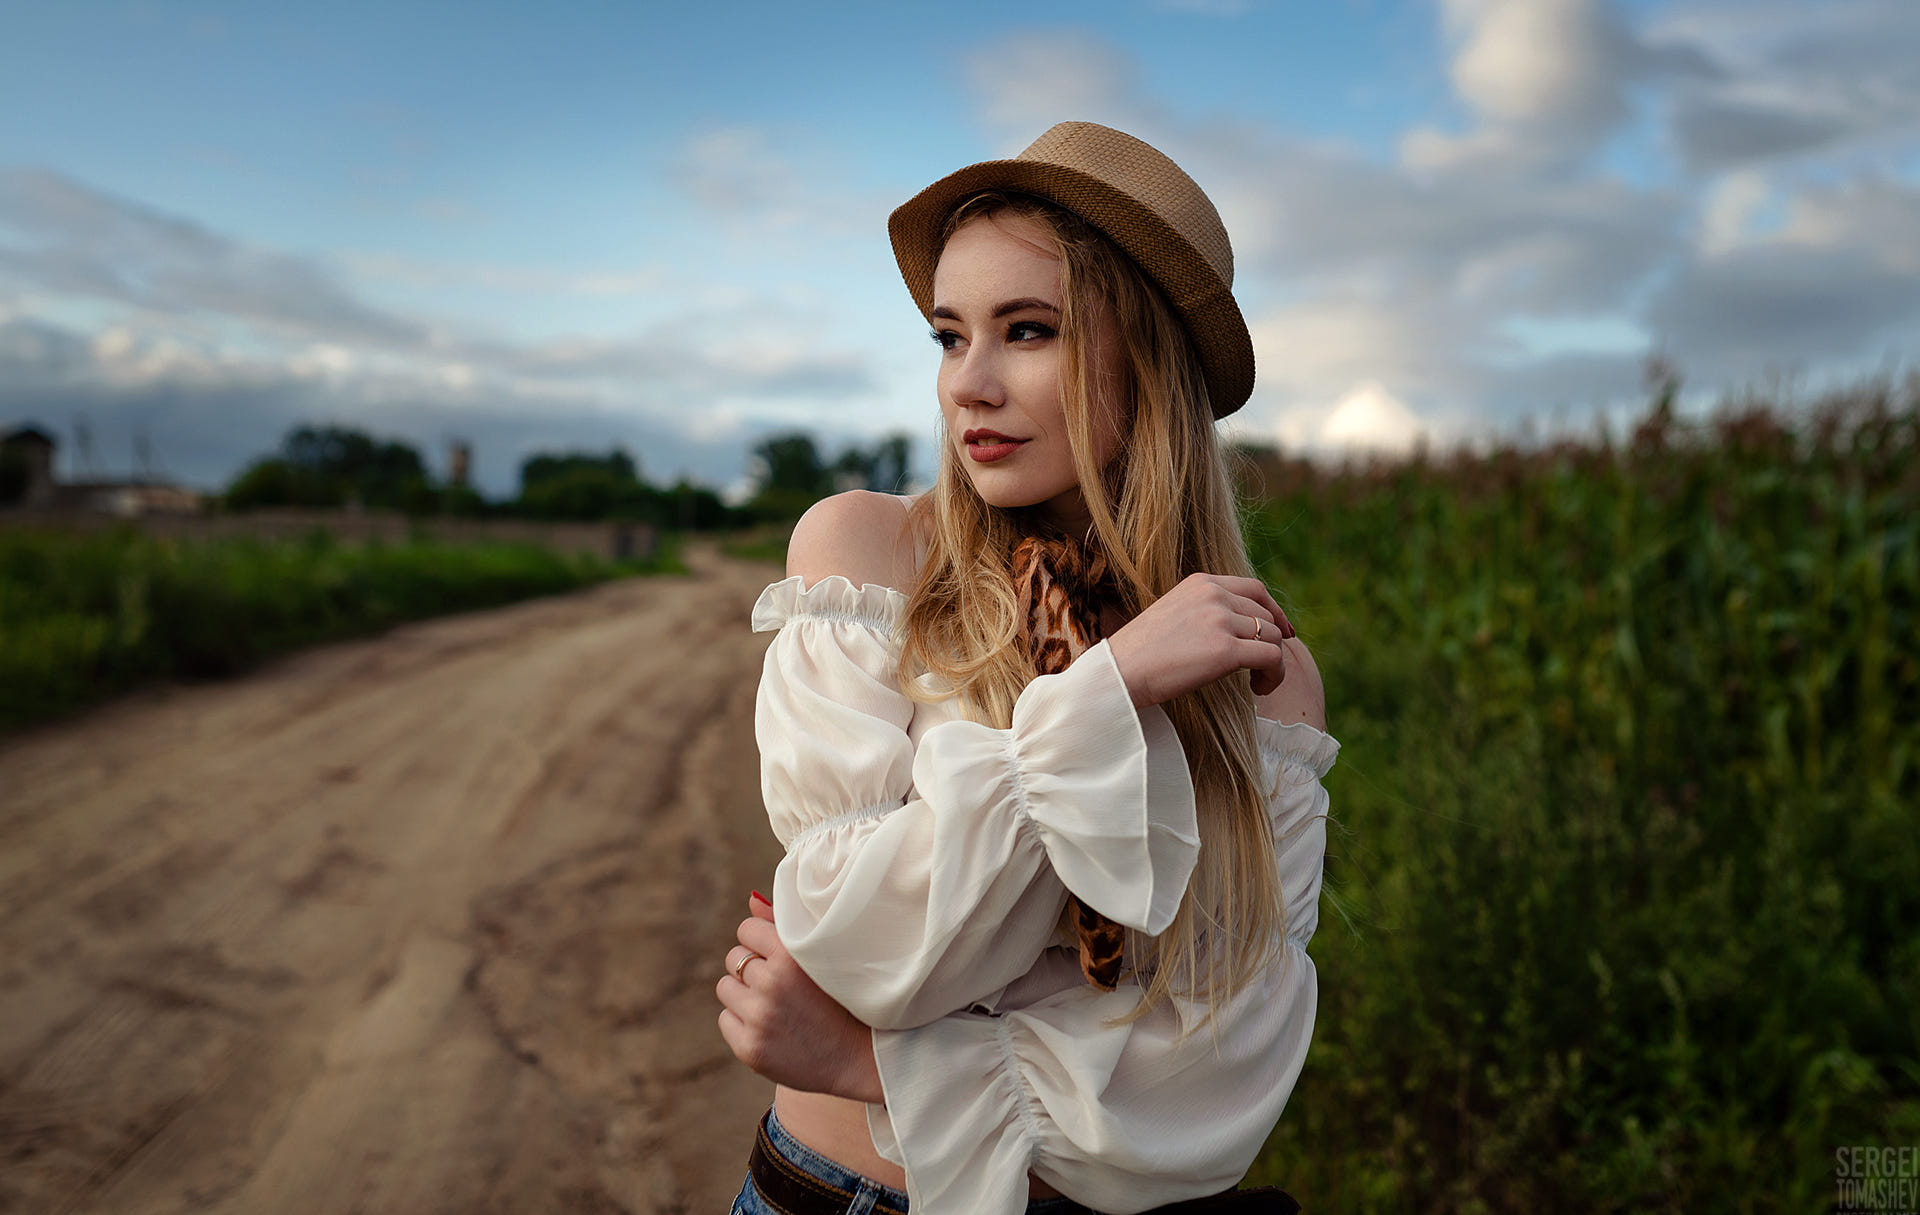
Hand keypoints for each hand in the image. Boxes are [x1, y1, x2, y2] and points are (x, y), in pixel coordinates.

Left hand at [716, 894, 883, 1103]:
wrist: (860, 1057)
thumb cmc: (843, 998)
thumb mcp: (822, 956)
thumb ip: (783, 925)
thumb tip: (751, 900)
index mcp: (791, 956)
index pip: (747, 929)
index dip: (760, 939)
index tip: (777, 953)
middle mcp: (772, 985)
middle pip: (734, 958)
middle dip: (752, 967)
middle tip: (778, 982)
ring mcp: (759, 1018)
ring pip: (725, 987)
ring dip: (744, 993)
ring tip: (774, 1004)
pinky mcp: (749, 1047)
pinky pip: (726, 1019)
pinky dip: (742, 1021)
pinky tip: (770, 1026)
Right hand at [1106, 573, 1294, 707]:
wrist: (1119, 672)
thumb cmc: (1141, 654)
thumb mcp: (1174, 614)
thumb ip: (1205, 611)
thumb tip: (1243, 627)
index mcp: (1201, 583)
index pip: (1255, 589)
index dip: (1274, 611)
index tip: (1283, 633)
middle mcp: (1214, 594)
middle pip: (1266, 615)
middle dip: (1272, 643)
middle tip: (1261, 670)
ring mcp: (1220, 620)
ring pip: (1272, 637)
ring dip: (1273, 663)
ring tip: (1257, 684)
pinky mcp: (1225, 650)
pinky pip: (1272, 658)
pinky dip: (1275, 675)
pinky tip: (1259, 689)